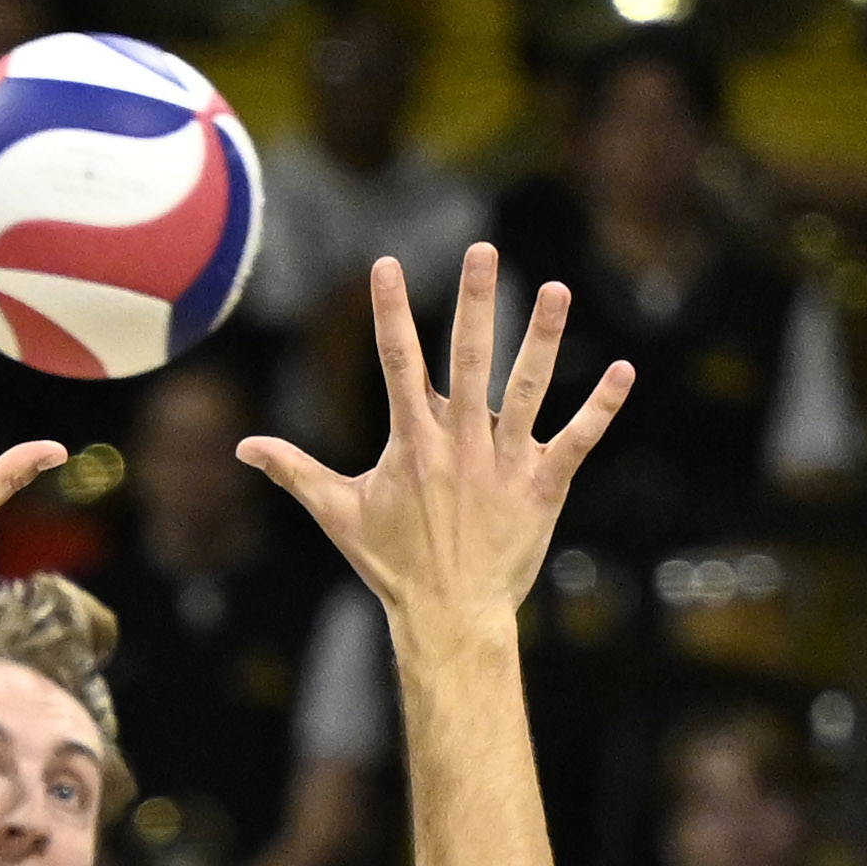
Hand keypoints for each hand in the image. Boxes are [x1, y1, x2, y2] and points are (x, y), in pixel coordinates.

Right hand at [238, 245, 633, 643]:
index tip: (387, 264)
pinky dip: (601, 407)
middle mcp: (460, 443)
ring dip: (543, 338)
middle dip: (474, 302)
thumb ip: (294, 472)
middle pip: (468, 359)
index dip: (390, 312)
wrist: (447, 616)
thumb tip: (242, 448)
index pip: (398, 364)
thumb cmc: (392, 566)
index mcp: (412, 443)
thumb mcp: (338, 514)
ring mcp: (504, 462)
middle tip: (481, 249)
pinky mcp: (542, 487)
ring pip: (527, 389)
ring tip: (556, 289)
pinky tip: (623, 370)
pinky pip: (577, 439)